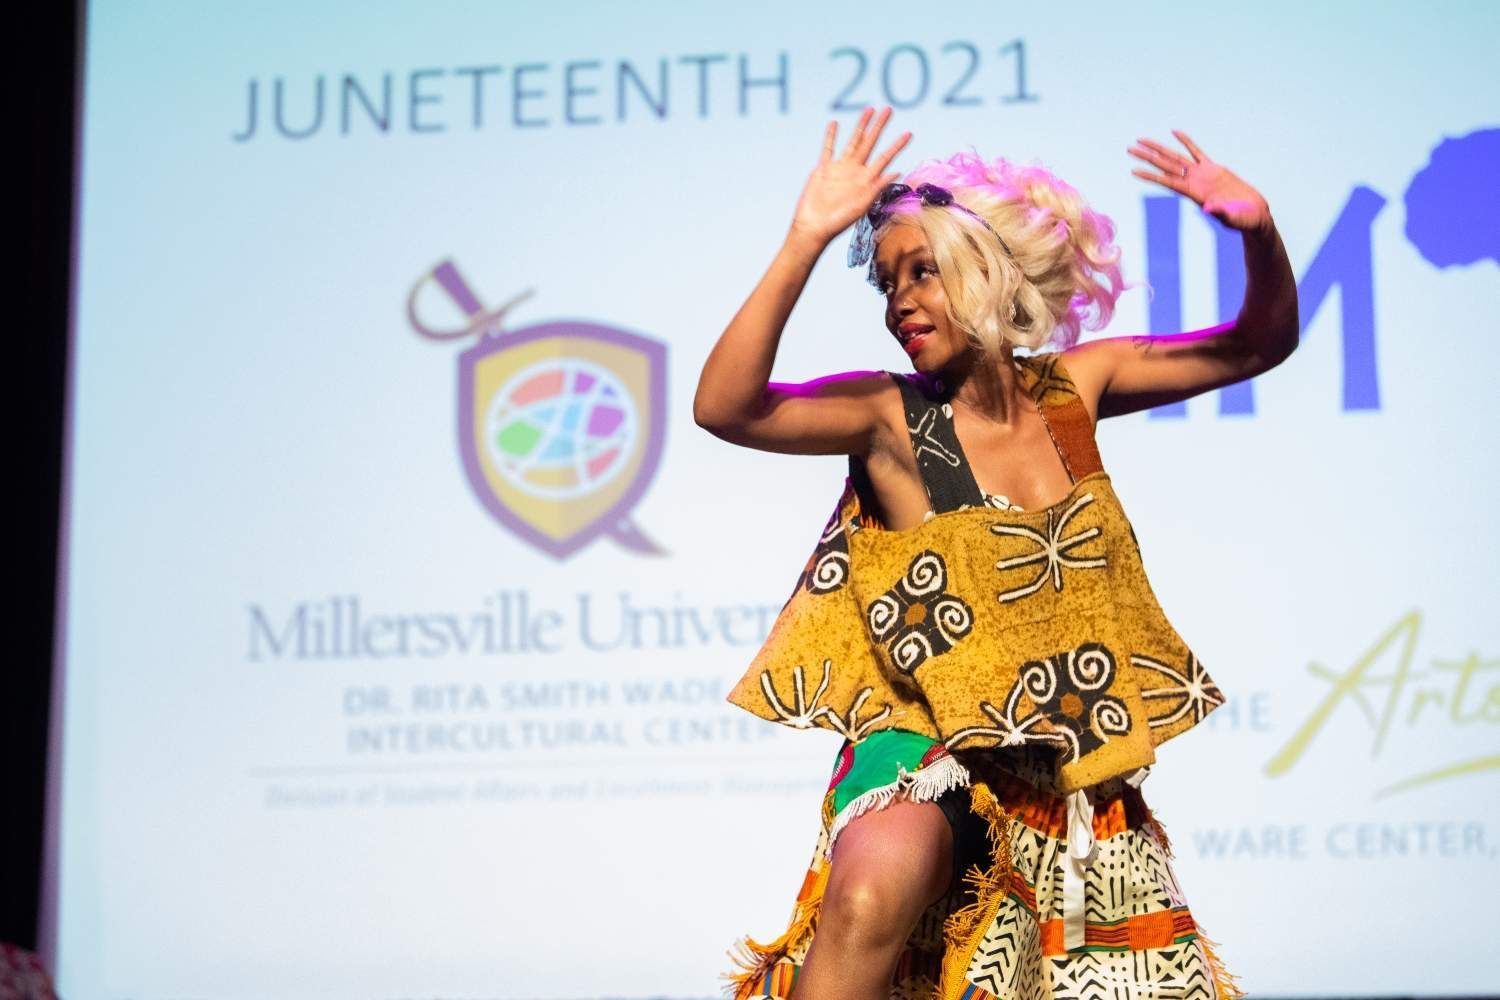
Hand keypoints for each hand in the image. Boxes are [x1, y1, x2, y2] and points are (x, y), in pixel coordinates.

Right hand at [789, 106, 911, 245]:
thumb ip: (878, 187)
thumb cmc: (839, 221)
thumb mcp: (862, 205)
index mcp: (867, 180)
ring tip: (869, 109)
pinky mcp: (823, 169)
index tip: (909, 133)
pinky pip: (828, 149)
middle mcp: (855, 171)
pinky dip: (831, 136)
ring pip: (852, 141)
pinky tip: (834, 123)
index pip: (885, 158)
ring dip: (861, 126)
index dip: (897, 146)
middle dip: (879, 126)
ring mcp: (839, 168)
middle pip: (870, 143)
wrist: (814, 226)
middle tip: (888, 109)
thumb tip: (896, 171)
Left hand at [1128, 130, 1271, 234]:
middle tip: (1129, 148)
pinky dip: (1186, 142)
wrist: (1253, 214)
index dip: (1151, 175)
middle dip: (1147, 157)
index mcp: (1194, 194)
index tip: (1133, 170)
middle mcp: (1193, 182)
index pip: (1167, 181)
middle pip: (1165, 166)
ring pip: (1176, 157)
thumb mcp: (1231, 218)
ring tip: (1142, 140)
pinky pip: (1196, 152)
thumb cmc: (1242, 220)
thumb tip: (1209, 209)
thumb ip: (1220, 212)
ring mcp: (1202, 174)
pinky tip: (1175, 133)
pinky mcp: (1213, 169)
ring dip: (1159, 148)